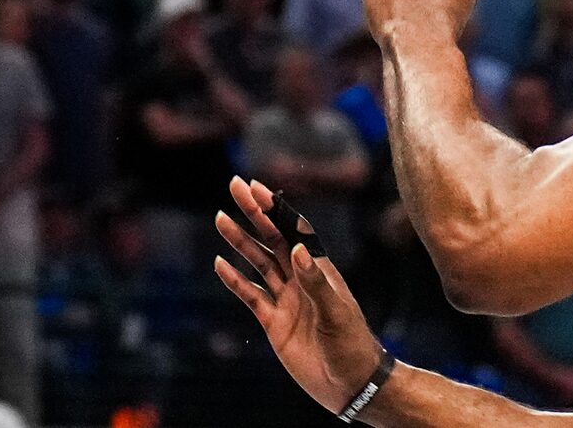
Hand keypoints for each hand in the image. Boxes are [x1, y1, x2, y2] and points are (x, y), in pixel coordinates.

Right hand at [217, 177, 380, 415]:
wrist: (351, 385)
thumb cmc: (352, 346)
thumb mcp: (336, 313)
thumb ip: (315, 282)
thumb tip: (297, 249)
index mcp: (318, 270)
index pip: (294, 230)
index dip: (276, 208)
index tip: (257, 188)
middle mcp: (300, 279)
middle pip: (272, 238)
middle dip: (254, 212)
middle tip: (234, 187)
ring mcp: (286, 300)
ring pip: (258, 263)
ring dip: (240, 242)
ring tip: (220, 219)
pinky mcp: (274, 323)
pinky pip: (250, 295)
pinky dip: (235, 280)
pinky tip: (220, 264)